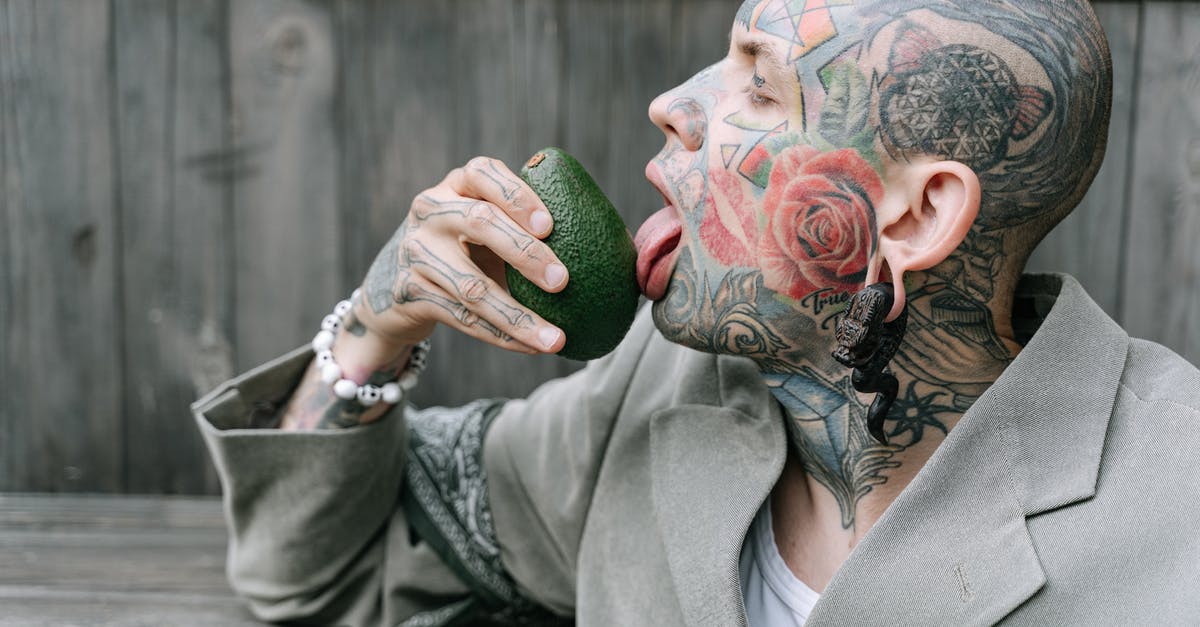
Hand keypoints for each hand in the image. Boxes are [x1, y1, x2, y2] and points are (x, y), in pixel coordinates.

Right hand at [353, 156, 568, 359]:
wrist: (394, 286)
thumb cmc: (464, 250)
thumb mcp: (485, 227)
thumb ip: (532, 227)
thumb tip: (619, 242)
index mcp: (455, 185)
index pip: (483, 173)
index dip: (517, 195)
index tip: (551, 226)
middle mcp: (431, 210)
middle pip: (479, 222)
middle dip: (526, 252)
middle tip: (563, 281)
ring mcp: (417, 251)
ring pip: (471, 286)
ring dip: (518, 315)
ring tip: (556, 338)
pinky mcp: (409, 292)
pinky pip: (462, 318)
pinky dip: (502, 335)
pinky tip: (533, 346)